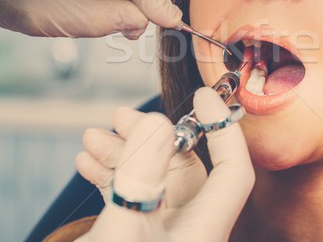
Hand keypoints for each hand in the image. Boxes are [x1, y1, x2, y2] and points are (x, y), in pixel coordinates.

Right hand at [75, 87, 254, 241]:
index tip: (203, 95)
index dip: (225, 129)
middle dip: (151, 137)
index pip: (234, 171)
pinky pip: (136, 200)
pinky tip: (88, 164)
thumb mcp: (120, 229)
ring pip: (154, 183)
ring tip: (91, 138)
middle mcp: (191, 231)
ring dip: (124, 156)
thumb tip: (157, 121)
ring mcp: (165, 236)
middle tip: (119, 117)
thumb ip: (140, 175)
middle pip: (184, 170)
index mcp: (203, 231)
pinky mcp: (142, 238)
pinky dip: (114, 178)